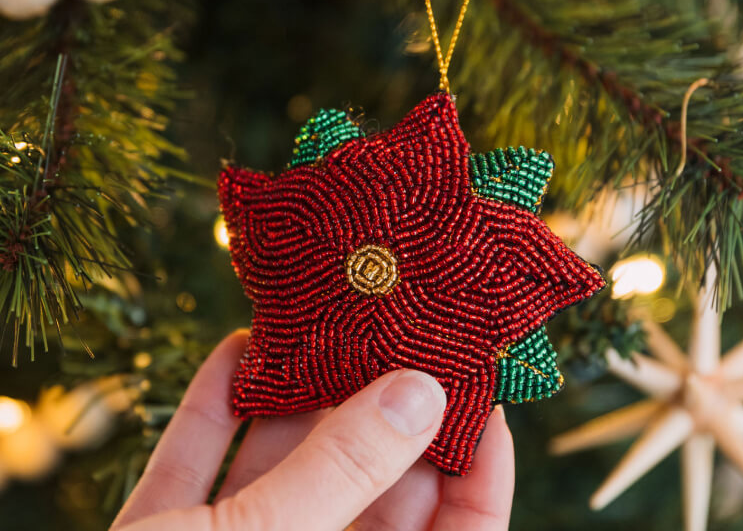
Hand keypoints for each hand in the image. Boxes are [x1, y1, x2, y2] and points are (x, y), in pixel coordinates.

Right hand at [112, 331, 514, 530]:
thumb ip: (343, 475)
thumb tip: (420, 392)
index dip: (479, 461)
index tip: (479, 382)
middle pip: (369, 484)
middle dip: (380, 401)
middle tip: (394, 323)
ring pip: (282, 470)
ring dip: (294, 395)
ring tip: (319, 322)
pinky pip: (200, 471)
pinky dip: (216, 411)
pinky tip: (234, 350)